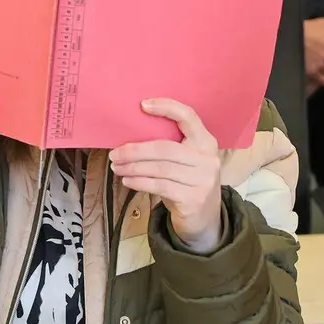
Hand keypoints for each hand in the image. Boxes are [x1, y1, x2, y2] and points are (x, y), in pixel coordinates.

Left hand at [110, 99, 223, 253]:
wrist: (205, 219)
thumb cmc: (188, 183)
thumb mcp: (187, 162)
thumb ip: (172, 147)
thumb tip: (132, 137)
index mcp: (207, 142)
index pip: (189, 117)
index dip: (166, 107)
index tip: (143, 105)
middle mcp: (207, 159)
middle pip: (165, 148)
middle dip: (135, 150)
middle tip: (115, 153)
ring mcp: (202, 180)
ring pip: (159, 168)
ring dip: (133, 167)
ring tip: (117, 167)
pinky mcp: (193, 199)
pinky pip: (159, 186)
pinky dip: (139, 182)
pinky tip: (127, 181)